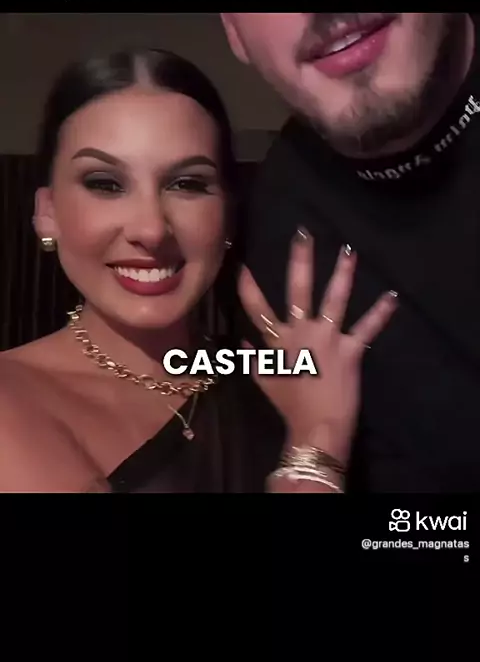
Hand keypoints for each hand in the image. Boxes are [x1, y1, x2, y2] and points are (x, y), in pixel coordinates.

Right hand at [238, 228, 397, 464]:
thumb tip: (243, 340)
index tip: (242, 265)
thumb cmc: (290, 405)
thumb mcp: (264, 381)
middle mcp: (300, 332)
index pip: (257, 308)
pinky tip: (393, 296)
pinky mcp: (350, 350)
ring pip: (333, 299)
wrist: (315, 427)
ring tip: (349, 251)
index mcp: (277, 340)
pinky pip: (368, 328)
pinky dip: (381, 313)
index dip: (248, 286)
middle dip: (301, 260)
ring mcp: (326, 338)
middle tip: (304, 234)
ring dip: (342, 274)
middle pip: (298, 289)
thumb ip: (253, 358)